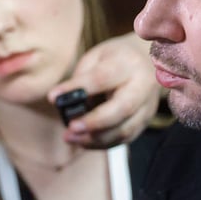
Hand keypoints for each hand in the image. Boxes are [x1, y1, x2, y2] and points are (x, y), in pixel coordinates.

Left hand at [49, 32, 160, 147]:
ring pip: (124, 129)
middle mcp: (142, 86)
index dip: (77, 88)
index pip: (102, 78)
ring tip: (71, 137)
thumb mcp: (97, 57)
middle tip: (70, 128)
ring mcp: (147, 107)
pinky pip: (124, 138)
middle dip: (94, 122)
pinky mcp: (144, 122)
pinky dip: (102, 143)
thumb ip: (83, 77)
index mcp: (129, 63)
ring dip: (95, 138)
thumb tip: (66, 102)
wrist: (147, 62)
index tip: (53, 97)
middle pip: (122, 108)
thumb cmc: (116, 58)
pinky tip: (84, 141)